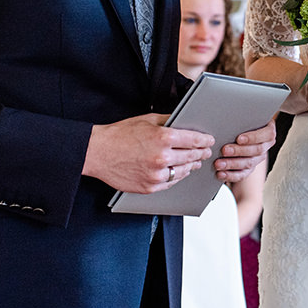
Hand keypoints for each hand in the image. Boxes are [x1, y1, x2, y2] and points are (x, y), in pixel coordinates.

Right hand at [82, 113, 213, 192]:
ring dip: (191, 166)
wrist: (98, 153)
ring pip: (184, 172)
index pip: (194, 140)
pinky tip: (179, 171)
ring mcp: (156, 175)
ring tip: (194, 162)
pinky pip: (171, 183)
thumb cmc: (120, 134)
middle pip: (192, 157)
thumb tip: (186, 121)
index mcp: (164, 138)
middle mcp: (162, 158)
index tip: (209, 141)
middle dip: (201, 153)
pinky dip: (177, 176)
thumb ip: (169, 120)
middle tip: (206, 152)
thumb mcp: (147, 119)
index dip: (205, 140)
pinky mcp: (149, 187)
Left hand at [214, 120, 275, 183]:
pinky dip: (231, 175)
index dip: (253, 137)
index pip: (265, 135)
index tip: (239, 138)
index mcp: (268, 131)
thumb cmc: (243, 121)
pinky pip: (242, 175)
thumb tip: (230, 112)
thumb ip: (242, 117)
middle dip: (238, 151)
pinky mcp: (250, 168)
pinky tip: (221, 174)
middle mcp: (266, 145)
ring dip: (232, 164)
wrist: (243, 132)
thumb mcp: (245, 117)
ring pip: (248, 164)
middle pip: (256, 150)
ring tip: (218, 164)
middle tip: (224, 150)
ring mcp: (258, 158)